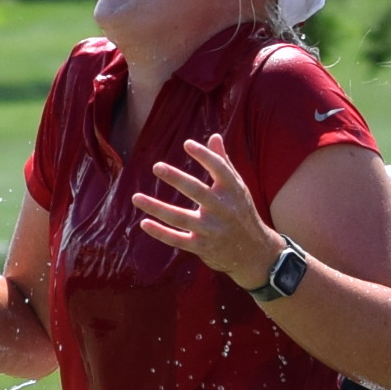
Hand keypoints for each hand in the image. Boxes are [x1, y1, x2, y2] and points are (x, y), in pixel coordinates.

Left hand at [135, 134, 282, 288]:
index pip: (219, 169)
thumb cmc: (241, 213)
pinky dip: (160, 232)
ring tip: (136, 197)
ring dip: (157, 208)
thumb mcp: (238, 188)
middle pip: (197, 192)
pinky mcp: (202, 247)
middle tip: (156, 166)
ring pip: (180, 218)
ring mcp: (212, 230)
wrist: (255, 253)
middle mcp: (223, 210)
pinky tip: (144, 223)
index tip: (187, 144)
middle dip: (177, 179)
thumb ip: (224, 163)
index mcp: (233, 191)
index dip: (204, 156)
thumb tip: (214, 136)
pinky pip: (178, 239)